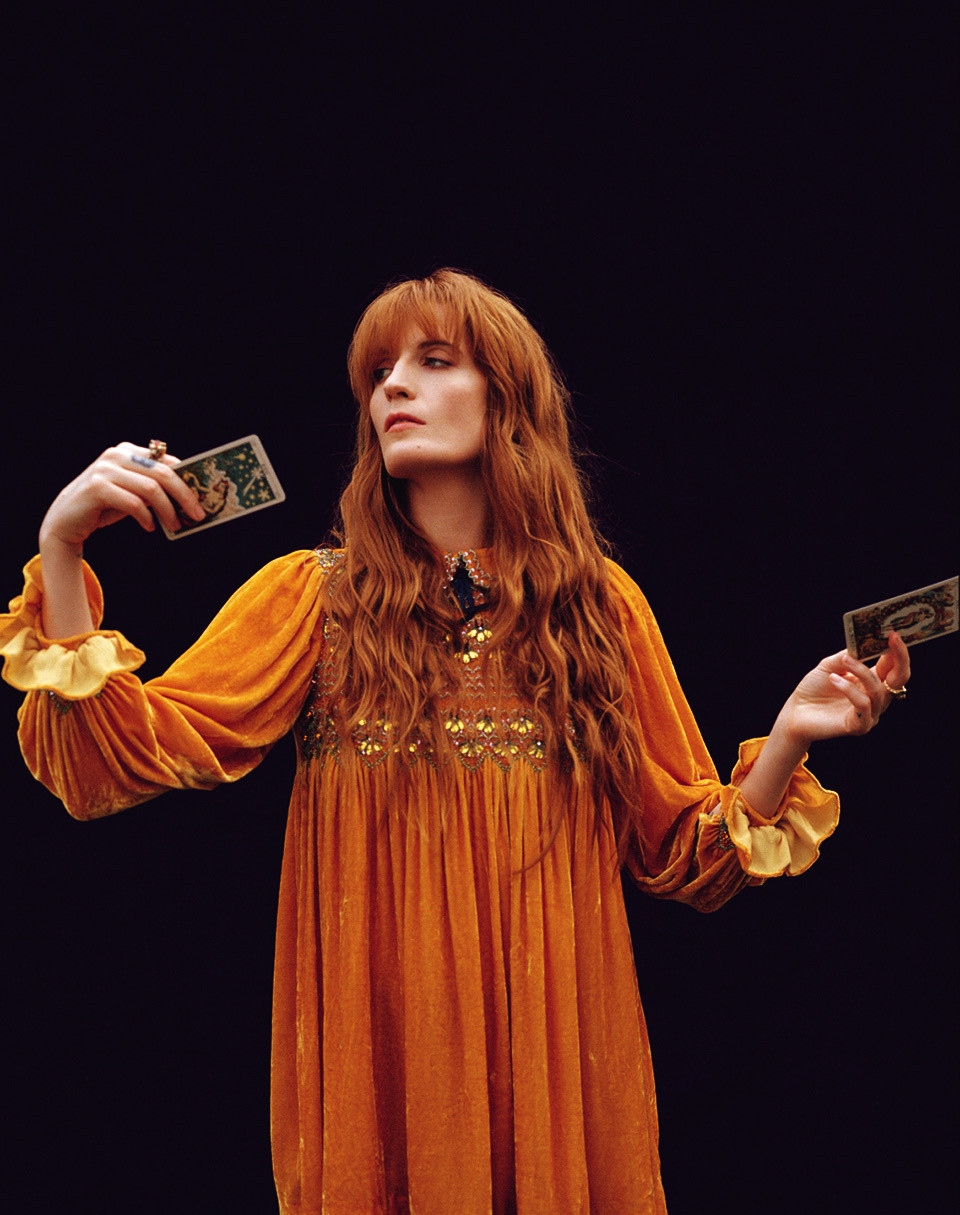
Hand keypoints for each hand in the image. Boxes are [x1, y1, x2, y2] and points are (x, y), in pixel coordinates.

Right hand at [39, 442, 205, 551]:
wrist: (66, 519)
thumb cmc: (106, 505)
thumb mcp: (133, 493)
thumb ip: (155, 488)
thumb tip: (191, 498)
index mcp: (129, 452)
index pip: (167, 462)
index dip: (189, 480)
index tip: (204, 498)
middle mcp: (117, 455)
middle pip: (164, 473)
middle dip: (185, 495)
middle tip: (198, 514)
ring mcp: (106, 470)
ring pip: (151, 488)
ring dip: (168, 510)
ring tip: (175, 525)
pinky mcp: (97, 487)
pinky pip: (133, 503)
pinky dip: (146, 517)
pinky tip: (150, 527)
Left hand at [775, 632, 911, 745]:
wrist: (796, 712)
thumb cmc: (814, 688)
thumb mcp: (829, 665)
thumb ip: (846, 656)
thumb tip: (863, 644)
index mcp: (872, 681)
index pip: (894, 666)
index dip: (898, 650)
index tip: (894, 632)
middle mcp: (876, 698)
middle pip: (900, 678)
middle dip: (899, 657)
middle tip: (891, 638)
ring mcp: (870, 713)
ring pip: (878, 690)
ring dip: (861, 672)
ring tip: (844, 660)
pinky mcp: (859, 726)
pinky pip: (863, 705)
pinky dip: (849, 689)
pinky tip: (833, 679)